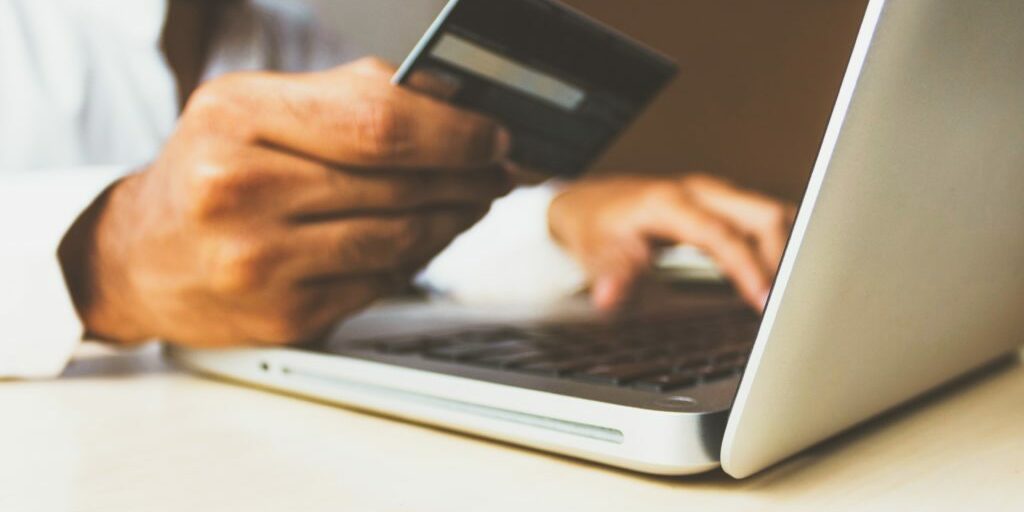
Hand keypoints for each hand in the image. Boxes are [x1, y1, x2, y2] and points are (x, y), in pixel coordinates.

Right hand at [59, 58, 511, 346]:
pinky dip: (417, 258)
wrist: (141, 257)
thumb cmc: (209, 172)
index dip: (454, 131)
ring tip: (472, 200)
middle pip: (398, 182)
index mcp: (236, 117)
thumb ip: (349, 97)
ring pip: (399, 238)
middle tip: (499, 169)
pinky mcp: (283, 316)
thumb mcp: (255, 108)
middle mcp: (239, 190)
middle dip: (468, 175)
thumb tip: (454, 102)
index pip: (378, 122)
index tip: (493, 134)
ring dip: (453, 218)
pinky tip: (427, 238)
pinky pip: (381, 282)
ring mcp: (259, 262)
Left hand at [548, 174, 795, 310]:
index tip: (764, 300)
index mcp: (670, 202)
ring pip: (771, 214)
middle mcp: (700, 192)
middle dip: (784, 257)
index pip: (722, 234)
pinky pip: (764, 220)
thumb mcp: (594, 252)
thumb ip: (610, 273)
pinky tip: (783, 276)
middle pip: (763, 214)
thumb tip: (609, 296)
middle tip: (790, 303)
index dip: (747, 267)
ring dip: (788, 250)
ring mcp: (715, 195)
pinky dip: (780, 245)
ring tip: (795, 294)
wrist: (590, 202)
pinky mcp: (723, 205)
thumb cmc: (596, 226)